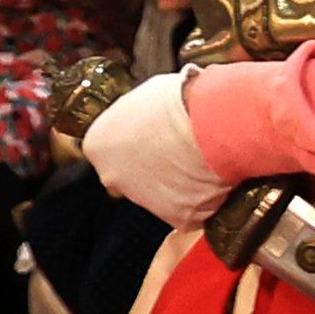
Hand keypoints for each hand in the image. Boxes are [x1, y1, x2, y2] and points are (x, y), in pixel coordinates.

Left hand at [78, 67, 227, 226]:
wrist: (214, 123)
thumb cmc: (182, 101)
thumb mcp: (146, 95)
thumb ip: (136, 115)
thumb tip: (149, 116)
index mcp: (98, 145)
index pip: (108, 152)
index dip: (134, 145)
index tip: (154, 138)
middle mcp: (112, 177)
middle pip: (129, 178)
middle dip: (151, 169)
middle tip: (178, 152)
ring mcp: (144, 200)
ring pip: (160, 198)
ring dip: (177, 185)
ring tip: (203, 161)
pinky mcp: (180, 218)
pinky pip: (191, 212)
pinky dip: (204, 200)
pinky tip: (216, 178)